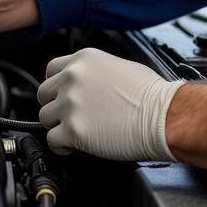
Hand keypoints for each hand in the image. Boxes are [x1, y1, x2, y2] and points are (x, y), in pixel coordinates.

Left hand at [37, 48, 184, 159]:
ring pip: (44, 117)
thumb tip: (86, 83)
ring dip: (58, 126)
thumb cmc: (150, 95)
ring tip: (76, 131)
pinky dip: (61, 145)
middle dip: (56, 106)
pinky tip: (74, 145)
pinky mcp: (73, 130)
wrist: (162, 116)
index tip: (62, 95)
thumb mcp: (118, 65)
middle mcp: (73, 78)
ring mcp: (71, 104)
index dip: (56, 86)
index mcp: (83, 60)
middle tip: (71, 115)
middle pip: (44, 94)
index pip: (51, 70)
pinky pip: (52, 140)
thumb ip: (94, 72)